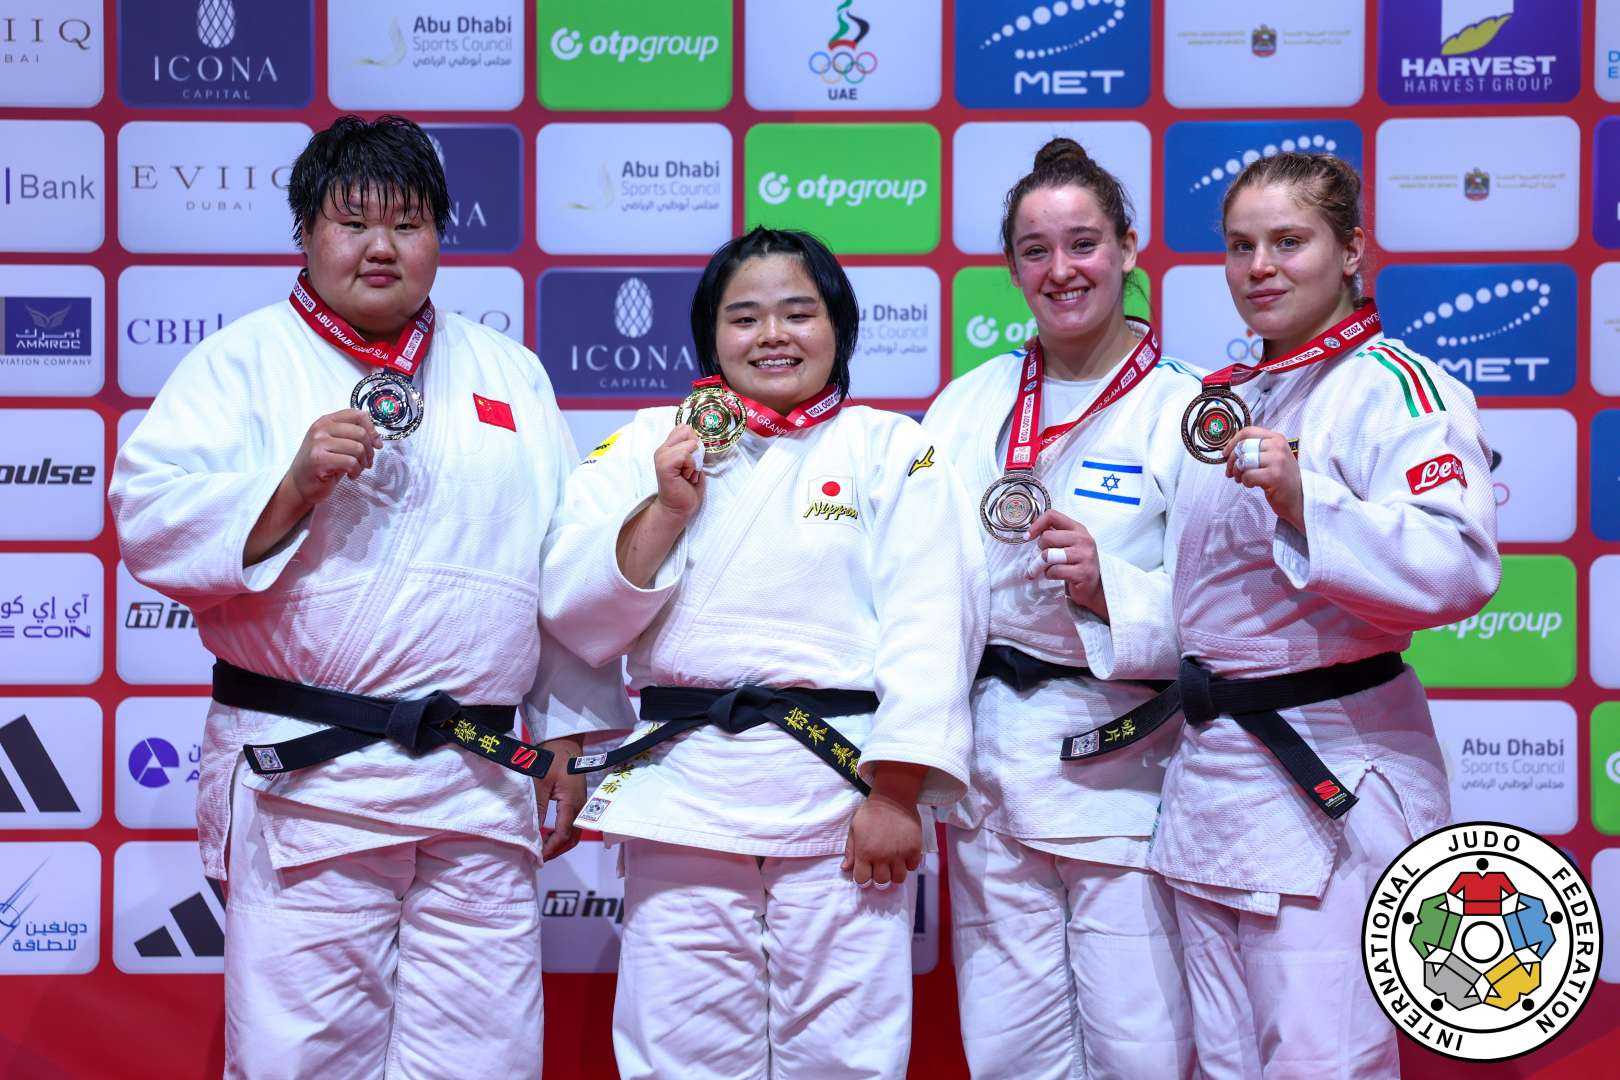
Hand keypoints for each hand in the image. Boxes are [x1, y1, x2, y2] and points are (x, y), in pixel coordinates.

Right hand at [286, 408, 382, 509]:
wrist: (299, 484)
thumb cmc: (321, 465)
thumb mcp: (336, 444)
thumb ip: (353, 435)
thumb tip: (376, 438)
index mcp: (326, 421)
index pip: (357, 415)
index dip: (372, 429)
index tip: (376, 443)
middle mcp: (320, 429)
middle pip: (360, 433)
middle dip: (370, 450)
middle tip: (366, 461)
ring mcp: (318, 443)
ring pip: (357, 448)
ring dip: (363, 462)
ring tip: (357, 469)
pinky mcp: (319, 460)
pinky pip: (351, 462)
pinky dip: (356, 471)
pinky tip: (351, 475)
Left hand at [534, 734, 586, 860]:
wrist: (565, 742)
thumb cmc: (552, 759)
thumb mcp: (540, 783)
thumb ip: (537, 809)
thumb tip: (532, 834)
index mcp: (572, 803)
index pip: (563, 835)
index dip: (549, 849)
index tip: (535, 857)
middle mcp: (581, 807)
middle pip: (572, 839)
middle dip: (556, 851)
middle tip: (537, 858)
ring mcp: (581, 805)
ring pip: (574, 834)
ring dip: (559, 844)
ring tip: (541, 849)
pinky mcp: (578, 801)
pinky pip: (573, 825)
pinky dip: (562, 835)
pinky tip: (548, 835)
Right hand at [653, 424, 704, 521]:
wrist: (678, 508)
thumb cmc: (688, 487)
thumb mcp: (694, 463)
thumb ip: (693, 448)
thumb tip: (698, 437)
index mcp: (669, 446)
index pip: (685, 427)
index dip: (694, 442)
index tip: (692, 461)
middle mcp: (663, 449)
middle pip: (687, 431)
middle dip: (696, 450)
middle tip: (689, 468)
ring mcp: (662, 456)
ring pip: (690, 444)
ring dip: (694, 462)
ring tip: (688, 475)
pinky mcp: (664, 465)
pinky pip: (685, 455)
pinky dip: (691, 468)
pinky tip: (686, 478)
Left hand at [842, 763, 923, 887]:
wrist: (893, 797)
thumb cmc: (870, 812)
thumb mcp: (854, 828)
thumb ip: (850, 850)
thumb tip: (846, 869)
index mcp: (865, 852)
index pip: (862, 880)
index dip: (863, 879)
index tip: (866, 873)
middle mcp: (882, 856)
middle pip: (882, 882)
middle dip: (879, 877)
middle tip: (881, 868)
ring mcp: (900, 854)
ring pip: (899, 878)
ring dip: (895, 874)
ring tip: (893, 864)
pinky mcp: (914, 849)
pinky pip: (913, 867)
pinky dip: (909, 864)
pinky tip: (904, 855)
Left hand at [1026, 508, 1108, 620]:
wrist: (1094, 587)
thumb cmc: (1077, 564)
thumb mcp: (1069, 544)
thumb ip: (1055, 534)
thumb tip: (1032, 532)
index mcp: (1078, 529)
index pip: (1052, 516)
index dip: (1036, 525)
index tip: (1028, 537)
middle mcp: (1083, 540)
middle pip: (1047, 537)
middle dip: (1039, 550)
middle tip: (1042, 559)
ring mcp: (1085, 556)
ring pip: (1048, 555)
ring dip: (1040, 565)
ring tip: (1044, 569)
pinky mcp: (1083, 573)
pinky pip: (1054, 571)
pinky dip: (1049, 575)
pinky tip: (1055, 576)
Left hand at [1224, 426, 1304, 531]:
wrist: (1300, 497)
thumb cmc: (1282, 478)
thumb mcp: (1273, 457)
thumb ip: (1256, 449)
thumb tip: (1230, 449)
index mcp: (1276, 438)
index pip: (1248, 432)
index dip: (1232, 442)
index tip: (1226, 453)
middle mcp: (1278, 446)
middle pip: (1243, 446)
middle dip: (1232, 461)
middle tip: (1231, 472)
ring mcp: (1277, 461)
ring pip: (1244, 461)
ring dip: (1237, 472)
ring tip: (1241, 479)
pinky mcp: (1274, 476)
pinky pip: (1248, 475)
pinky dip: (1245, 482)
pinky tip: (1252, 485)